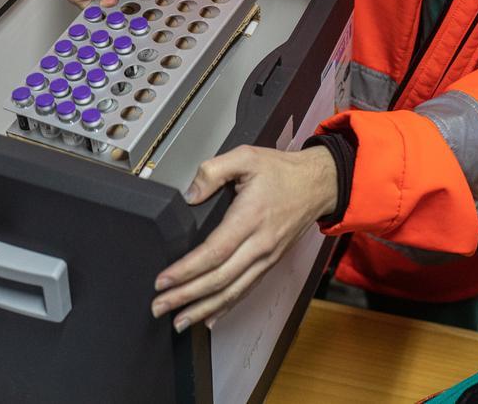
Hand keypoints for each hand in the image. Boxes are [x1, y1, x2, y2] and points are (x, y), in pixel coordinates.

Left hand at [151, 145, 337, 331]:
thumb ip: (213, 170)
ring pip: (233, 291)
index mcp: (250, 218)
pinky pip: (246, 289)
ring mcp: (266, 257)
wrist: (318, 184)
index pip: (214, 252)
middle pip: (220, 279)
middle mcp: (260, 244)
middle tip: (159, 307)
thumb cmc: (282, 172)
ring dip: (204, 309)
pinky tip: (209, 317)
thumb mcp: (246, 156)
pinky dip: (226, 306)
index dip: (187, 270)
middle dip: (187, 296)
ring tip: (179, 320)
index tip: (163, 280)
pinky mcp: (270, 262)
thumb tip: (191, 193)